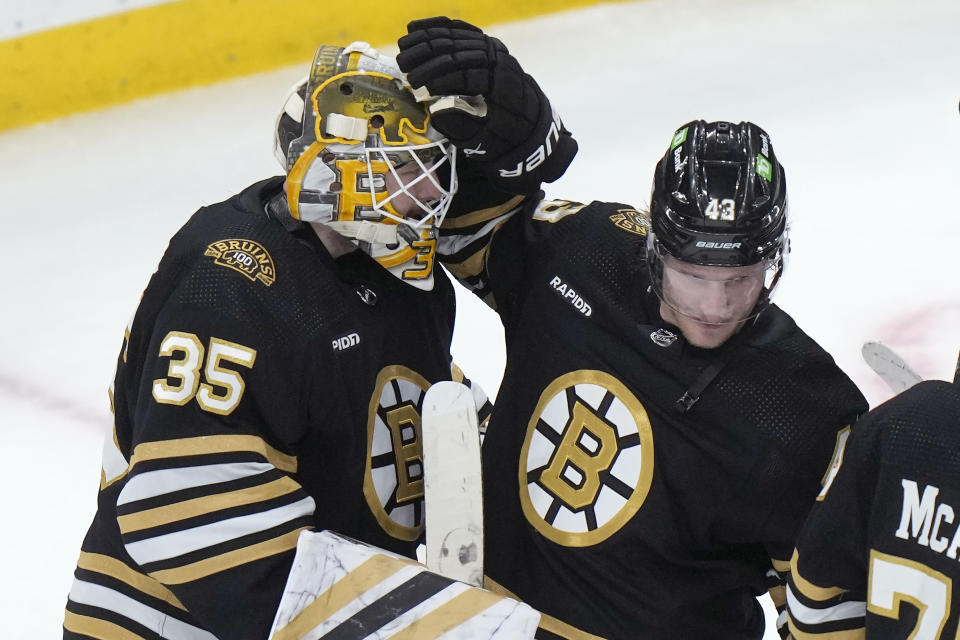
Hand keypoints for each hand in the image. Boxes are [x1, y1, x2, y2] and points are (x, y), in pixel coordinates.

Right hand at [397, 16, 576, 192]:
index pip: (470, 75)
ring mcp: (492, 48)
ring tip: (402, 49)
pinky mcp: (483, 42)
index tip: (419, 87)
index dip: (442, 79)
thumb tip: (436, 108)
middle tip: (403, 67)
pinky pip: (458, 28)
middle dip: (428, 59)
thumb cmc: (499, 136)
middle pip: (460, 52)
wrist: (523, 123)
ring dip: (426, 40)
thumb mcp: (482, 139)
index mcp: (503, 85)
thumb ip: (461, 125)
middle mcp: (500, 60)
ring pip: (457, 36)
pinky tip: (413, 29)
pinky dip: (434, 27)